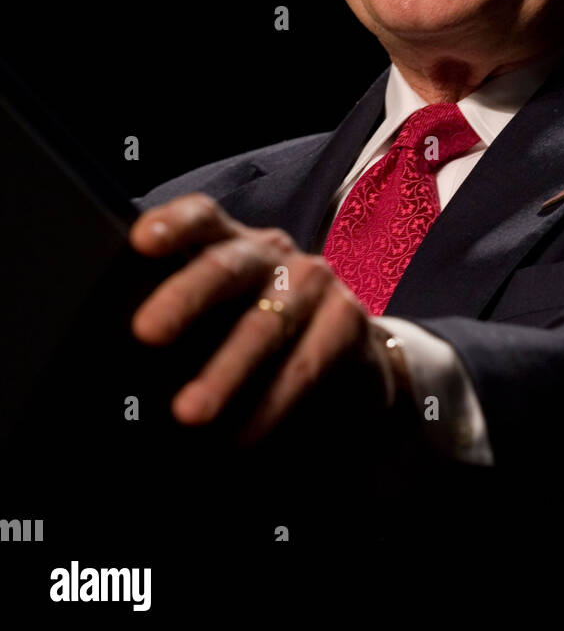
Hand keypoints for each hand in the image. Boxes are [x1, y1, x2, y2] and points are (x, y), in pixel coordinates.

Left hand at [128, 193, 411, 444]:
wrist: (353, 357)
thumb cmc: (264, 334)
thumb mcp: (223, 316)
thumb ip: (185, 322)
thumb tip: (121, 363)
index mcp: (232, 244)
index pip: (202, 219)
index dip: (173, 224)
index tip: (140, 241)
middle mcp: (272, 254)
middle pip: (226, 266)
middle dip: (184, 297)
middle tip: (145, 332)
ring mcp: (314, 282)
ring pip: (263, 325)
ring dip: (224, 371)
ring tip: (188, 412)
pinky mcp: (348, 319)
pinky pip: (305, 363)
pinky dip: (272, 402)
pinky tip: (244, 434)